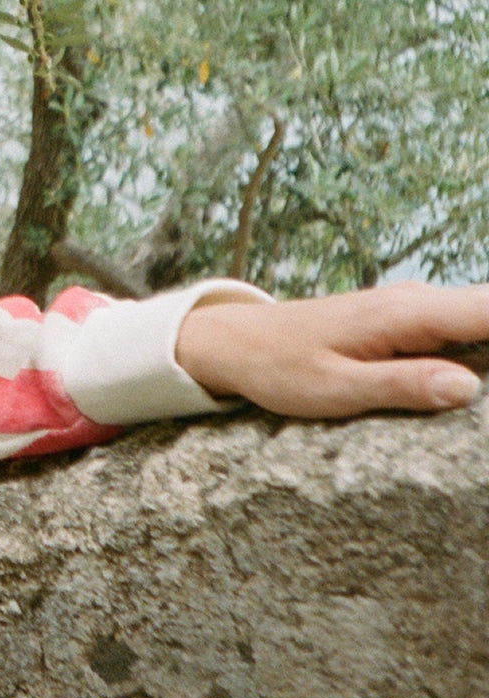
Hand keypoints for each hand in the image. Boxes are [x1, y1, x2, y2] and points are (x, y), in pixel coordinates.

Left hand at [177, 281, 488, 417]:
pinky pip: (463, 325)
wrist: (233, 341)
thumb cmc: (278, 368)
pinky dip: (485, 340)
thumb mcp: (335, 389)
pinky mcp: (406, 320)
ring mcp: (411, 308)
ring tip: (486, 396)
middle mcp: (414, 301)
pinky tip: (481, 375)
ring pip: (482, 315)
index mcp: (404, 314)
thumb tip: (467, 388)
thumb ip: (402, 387)